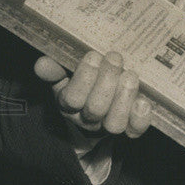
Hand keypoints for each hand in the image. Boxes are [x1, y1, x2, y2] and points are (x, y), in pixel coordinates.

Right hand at [35, 51, 150, 136]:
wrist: (100, 110)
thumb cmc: (84, 85)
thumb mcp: (66, 76)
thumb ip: (55, 70)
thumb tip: (42, 63)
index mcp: (69, 105)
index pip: (72, 98)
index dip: (84, 78)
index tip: (94, 55)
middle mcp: (89, 118)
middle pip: (95, 109)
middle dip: (106, 81)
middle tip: (114, 58)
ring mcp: (109, 125)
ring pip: (115, 122)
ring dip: (124, 97)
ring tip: (130, 75)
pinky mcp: (130, 127)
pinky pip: (136, 129)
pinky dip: (140, 117)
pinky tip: (143, 101)